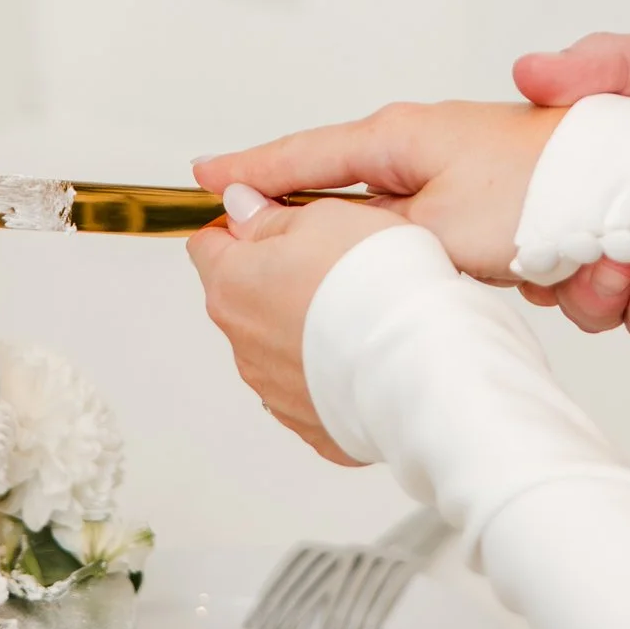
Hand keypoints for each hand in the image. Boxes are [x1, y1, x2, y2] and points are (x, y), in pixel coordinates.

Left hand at [185, 194, 404, 461]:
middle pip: (243, 294)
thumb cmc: (375, 286)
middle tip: (331, 261)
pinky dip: (328, 364)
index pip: (209, 243)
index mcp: (233, 284)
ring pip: (276, 341)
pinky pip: (309, 382)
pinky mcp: (309, 420)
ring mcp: (273, 387)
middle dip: (276, 275)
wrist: (420, 366)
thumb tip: (241, 208)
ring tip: (357, 309)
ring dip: (303, 322)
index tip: (277, 220)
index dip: (243, 224)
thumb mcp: (324, 217)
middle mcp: (243, 341)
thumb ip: (271, 215)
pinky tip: (364, 350)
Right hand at [194, 99, 561, 287]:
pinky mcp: (525, 228)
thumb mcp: (436, 218)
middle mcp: (439, 159)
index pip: (305, 154)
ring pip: (435, 262)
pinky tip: (566, 276)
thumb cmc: (552, 185)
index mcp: (404, 139)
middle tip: (323, 281)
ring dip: (481, 276)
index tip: (197, 178)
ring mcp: (482, 194)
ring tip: (528, 266)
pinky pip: (493, 274)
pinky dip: (533, 284)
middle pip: (361, 214)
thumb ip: (353, 224)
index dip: (250, 171)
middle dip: (360, 258)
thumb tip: (275, 213)